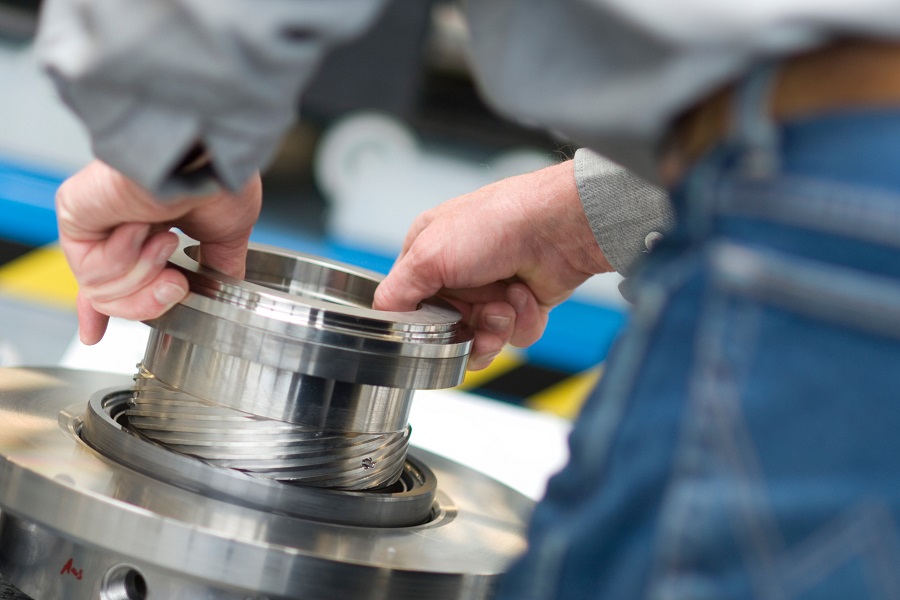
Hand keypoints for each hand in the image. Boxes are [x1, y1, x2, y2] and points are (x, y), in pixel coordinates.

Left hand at [56, 160, 261, 344]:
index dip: (103, 310)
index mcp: (148, 231)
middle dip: (147, 304)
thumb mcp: (226, 234)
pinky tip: (141, 227)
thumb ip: (215, 267)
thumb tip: (221, 289)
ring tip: (164, 241)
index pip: (115, 279)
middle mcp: (116, 228)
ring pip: (103, 291)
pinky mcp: (75, 216)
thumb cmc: (219, 176)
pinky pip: (93, 273)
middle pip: (110, 298)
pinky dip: (125, 258)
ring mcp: (95, 223)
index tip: (93, 334)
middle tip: (174, 284)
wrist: (203, 157)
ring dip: (143, 275)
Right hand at [373, 160, 612, 370]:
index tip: (430, 328)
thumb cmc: (496, 223)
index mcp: (428, 253)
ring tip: (505, 304)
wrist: (558, 228)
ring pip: (480, 338)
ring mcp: (491, 290)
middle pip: (445, 329)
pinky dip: (523, 322)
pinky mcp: (521, 305)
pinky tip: (526, 296)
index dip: (420, 322)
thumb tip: (382, 318)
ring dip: (495, 327)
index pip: (408, 303)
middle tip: (476, 317)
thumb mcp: (428, 255)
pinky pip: (514, 336)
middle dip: (464, 330)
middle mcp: (458, 272)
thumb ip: (396, 293)